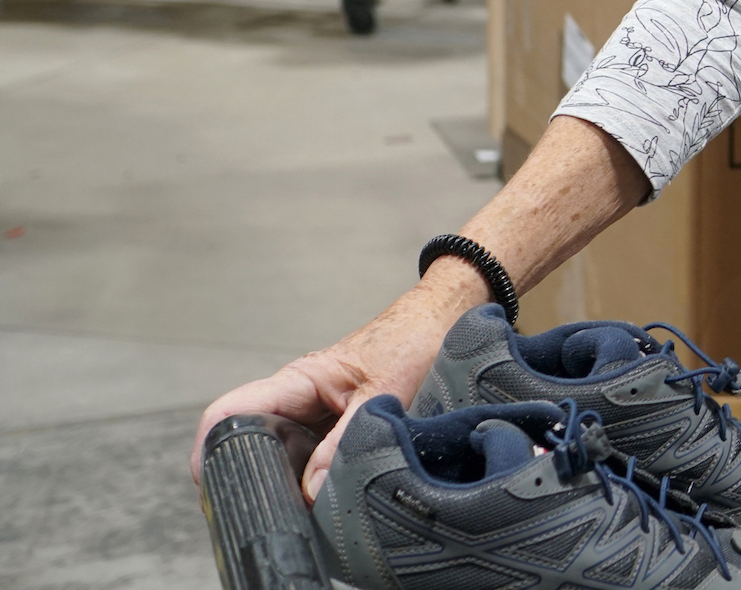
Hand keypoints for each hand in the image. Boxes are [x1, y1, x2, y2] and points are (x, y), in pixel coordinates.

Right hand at [190, 261, 486, 501]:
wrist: (447, 319)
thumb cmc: (415, 338)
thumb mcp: (384, 391)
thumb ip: (349, 439)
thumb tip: (313, 488)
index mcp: (298, 380)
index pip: (229, 411)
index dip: (209, 447)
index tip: (209, 482)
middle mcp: (299, 398)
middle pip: (253, 442)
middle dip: (254, 474)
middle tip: (272, 506)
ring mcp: (317, 414)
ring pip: (285, 454)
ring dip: (291, 478)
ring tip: (307, 501)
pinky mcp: (338, 425)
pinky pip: (315, 456)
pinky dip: (319, 474)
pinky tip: (331, 490)